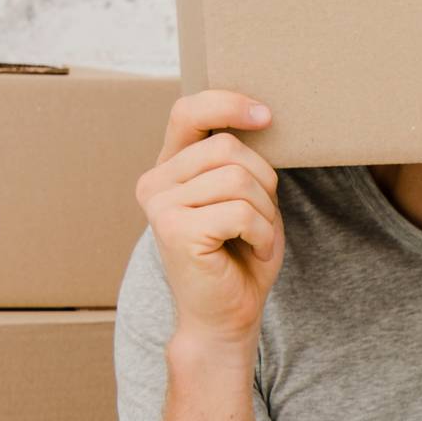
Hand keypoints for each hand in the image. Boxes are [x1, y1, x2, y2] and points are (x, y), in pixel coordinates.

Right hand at [138, 91, 283, 344]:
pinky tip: (254, 252)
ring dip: (265, 212)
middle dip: (263, 181)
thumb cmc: (239, 258)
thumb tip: (259, 116)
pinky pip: (241, 211)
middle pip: (228, 147)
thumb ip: (238, 161)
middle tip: (262, 219)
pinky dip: (263, 234)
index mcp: (169, 168)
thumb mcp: (244, 198)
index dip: (228, 103)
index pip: (188, 112)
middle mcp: (155, 183)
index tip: (266, 115)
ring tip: (256, 238)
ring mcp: (160, 205)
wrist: (225, 317)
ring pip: (239, 179)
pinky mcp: (175, 229)